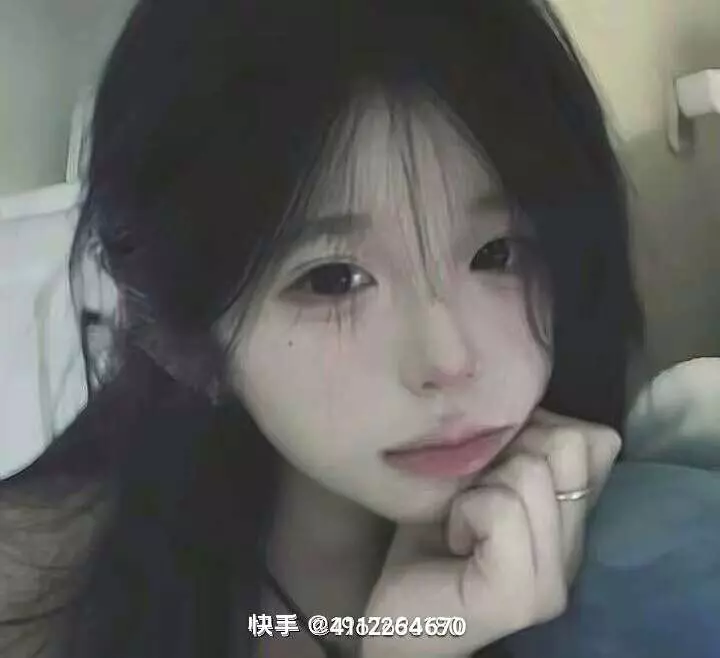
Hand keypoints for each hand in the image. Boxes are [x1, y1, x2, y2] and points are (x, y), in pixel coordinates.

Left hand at [361, 409, 620, 657]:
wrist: (396, 618)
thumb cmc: (428, 544)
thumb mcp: (472, 482)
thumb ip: (509, 452)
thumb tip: (531, 404)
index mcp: (569, 520)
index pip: (595, 441)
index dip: (538, 427)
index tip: (495, 456)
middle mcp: (576, 549)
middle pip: (566, 444)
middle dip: (506, 452)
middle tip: (472, 492)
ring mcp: (554, 578)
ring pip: (530, 473)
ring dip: (477, 487)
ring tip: (460, 521)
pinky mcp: (522, 594)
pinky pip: (502, 509)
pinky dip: (465, 512)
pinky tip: (453, 538)